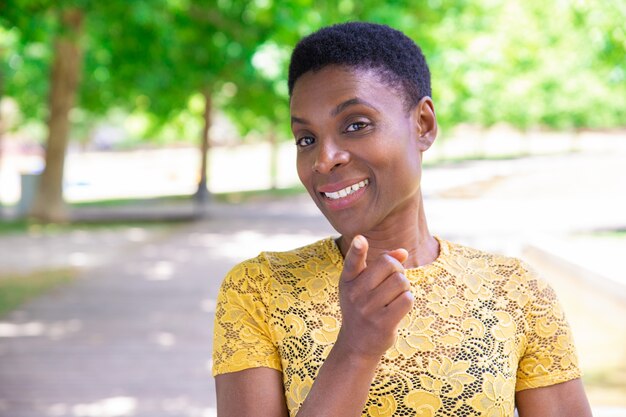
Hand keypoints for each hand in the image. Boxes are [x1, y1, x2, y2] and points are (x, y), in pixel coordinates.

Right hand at [336, 235, 413, 359]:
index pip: (352, 261)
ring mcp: (368, 309)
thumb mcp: (363, 285)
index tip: (360, 239)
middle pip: (390, 265)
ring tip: (395, 297)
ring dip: (405, 287)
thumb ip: (381, 265)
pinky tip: (398, 308)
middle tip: (393, 284)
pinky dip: (408, 301)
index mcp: (348, 280)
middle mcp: (355, 293)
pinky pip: (407, 300)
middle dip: (398, 271)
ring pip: (401, 282)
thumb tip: (403, 252)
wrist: (356, 345)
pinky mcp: (382, 323)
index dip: (357, 249)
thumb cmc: (363, 308)